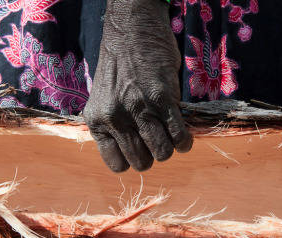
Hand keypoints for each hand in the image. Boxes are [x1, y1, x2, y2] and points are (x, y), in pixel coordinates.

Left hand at [83, 0, 192, 171]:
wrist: (131, 30)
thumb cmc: (120, 65)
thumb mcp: (106, 99)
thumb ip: (116, 125)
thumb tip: (138, 151)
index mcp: (97, 121)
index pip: (117, 164)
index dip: (132, 159)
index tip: (140, 148)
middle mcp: (114, 118)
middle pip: (141, 162)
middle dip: (152, 155)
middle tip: (157, 138)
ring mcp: (138, 109)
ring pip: (161, 153)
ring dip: (169, 148)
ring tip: (170, 134)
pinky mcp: (162, 99)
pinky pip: (178, 136)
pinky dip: (185, 141)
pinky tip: (184, 135)